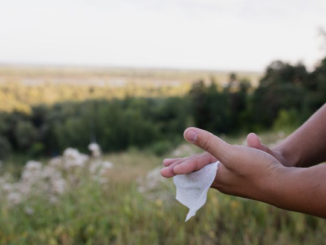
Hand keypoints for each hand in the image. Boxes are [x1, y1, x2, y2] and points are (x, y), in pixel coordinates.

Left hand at [161, 132, 290, 178]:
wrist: (283, 184)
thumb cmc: (257, 169)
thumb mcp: (230, 153)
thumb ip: (208, 143)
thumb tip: (186, 132)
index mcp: (215, 176)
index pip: (192, 170)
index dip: (179, 167)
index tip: (165, 169)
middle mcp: (221, 182)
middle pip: (198, 175)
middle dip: (184, 170)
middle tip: (171, 170)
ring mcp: (232, 182)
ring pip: (210, 175)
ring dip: (198, 170)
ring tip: (192, 169)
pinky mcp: (243, 179)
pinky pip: (222, 175)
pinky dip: (214, 171)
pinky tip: (218, 171)